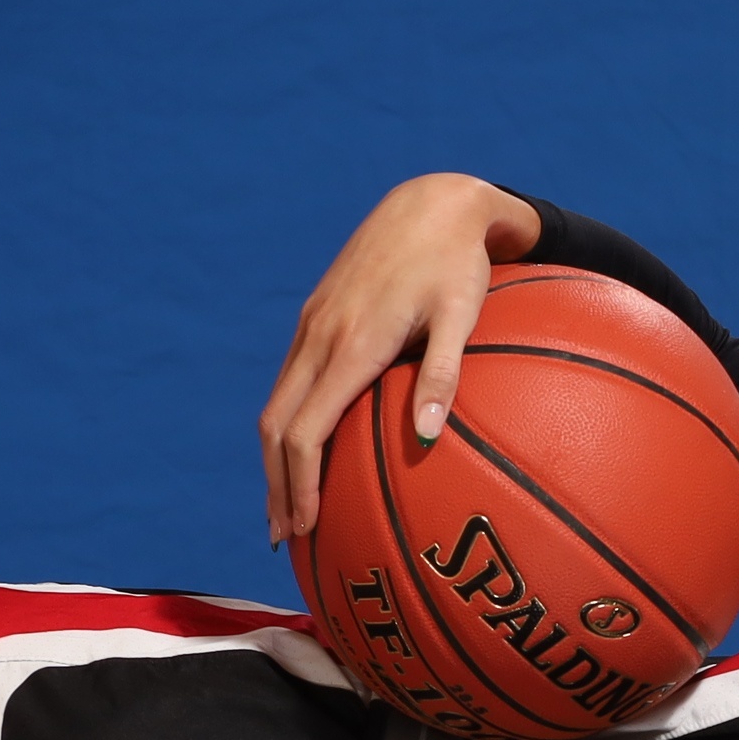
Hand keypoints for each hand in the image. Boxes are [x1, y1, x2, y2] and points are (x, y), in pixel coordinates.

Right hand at [257, 174, 541, 544]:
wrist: (430, 202)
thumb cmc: (458, 263)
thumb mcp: (463, 315)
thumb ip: (445, 375)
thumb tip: (426, 437)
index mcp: (351, 343)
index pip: (305, 430)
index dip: (299, 484)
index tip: (304, 527)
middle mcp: (319, 336)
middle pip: (275, 427)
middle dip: (276, 486)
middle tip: (285, 538)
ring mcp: (311, 326)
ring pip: (275, 405)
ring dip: (275, 461)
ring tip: (287, 508)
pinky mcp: (315, 319)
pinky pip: (289, 383)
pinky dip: (287, 427)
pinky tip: (305, 451)